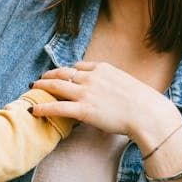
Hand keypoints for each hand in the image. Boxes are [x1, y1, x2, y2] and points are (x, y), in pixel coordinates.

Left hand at [30, 61, 181, 139]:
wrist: (148, 114)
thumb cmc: (143, 103)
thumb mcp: (127, 83)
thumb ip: (113, 83)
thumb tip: (109, 91)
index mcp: (102, 68)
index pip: (79, 66)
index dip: (67, 71)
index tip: (61, 75)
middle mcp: (91, 77)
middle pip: (63, 73)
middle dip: (48, 75)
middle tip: (39, 79)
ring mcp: (86, 93)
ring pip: (56, 86)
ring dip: (41, 86)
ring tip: (32, 89)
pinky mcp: (83, 110)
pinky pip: (57, 107)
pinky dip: (42, 107)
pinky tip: (32, 110)